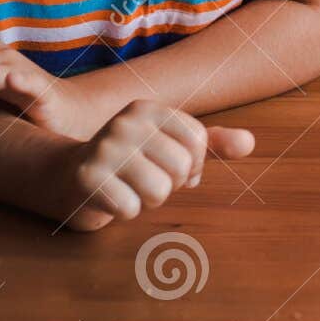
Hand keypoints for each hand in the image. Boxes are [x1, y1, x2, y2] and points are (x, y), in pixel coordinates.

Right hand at [50, 100, 255, 231]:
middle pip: (181, 167)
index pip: (198, 141)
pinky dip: (126, 211)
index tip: (168, 164)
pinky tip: (112, 197)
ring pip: (159, 190)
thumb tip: (250, 143)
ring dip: (149, 200)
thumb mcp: (171, 145)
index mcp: (149, 109)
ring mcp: (104, 147)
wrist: (69, 178)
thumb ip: (213, 143)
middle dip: (170, 184)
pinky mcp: (88, 177)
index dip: (192, 164)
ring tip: (130, 188)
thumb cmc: (132, 162)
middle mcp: (126, 122)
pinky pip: (131, 208)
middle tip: (145, 178)